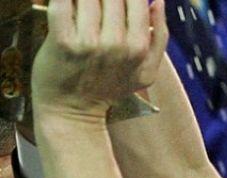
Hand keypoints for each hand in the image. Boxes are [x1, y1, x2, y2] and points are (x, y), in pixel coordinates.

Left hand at [31, 0, 167, 118]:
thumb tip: (159, 2)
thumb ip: (159, 36)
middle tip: (98, 7)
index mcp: (138, 46)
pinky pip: (61, 3)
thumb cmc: (110, 89)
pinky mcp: (61, 41)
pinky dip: (63, 0)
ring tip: (82, 7)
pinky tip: (67, 5)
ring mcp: (88, 42)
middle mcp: (116, 43)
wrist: (73, 112)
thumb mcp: (147, 71)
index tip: (117, 3)